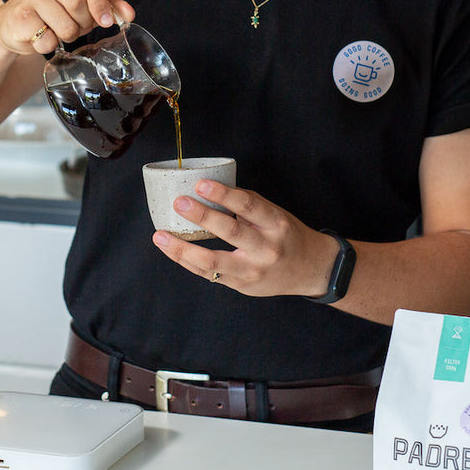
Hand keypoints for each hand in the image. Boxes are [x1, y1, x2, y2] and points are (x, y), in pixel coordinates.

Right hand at [0, 0, 133, 54]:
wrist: (12, 23)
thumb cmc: (52, 10)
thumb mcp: (81, 2)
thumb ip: (105, 5)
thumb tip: (128, 14)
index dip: (100, 4)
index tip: (106, 21)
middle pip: (78, 4)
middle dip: (83, 23)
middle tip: (76, 26)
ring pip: (66, 25)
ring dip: (68, 36)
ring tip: (58, 30)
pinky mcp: (20, 16)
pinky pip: (49, 39)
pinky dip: (51, 45)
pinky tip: (42, 36)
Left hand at [151, 180, 342, 298]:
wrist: (310, 271)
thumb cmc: (287, 236)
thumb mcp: (275, 215)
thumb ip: (247, 205)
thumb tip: (210, 189)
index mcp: (276, 225)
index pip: (249, 205)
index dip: (224, 194)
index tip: (201, 183)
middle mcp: (266, 249)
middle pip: (231, 232)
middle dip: (202, 216)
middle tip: (179, 203)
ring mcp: (252, 271)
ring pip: (213, 262)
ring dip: (182, 249)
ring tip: (159, 236)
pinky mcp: (241, 286)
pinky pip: (208, 274)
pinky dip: (187, 261)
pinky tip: (170, 250)